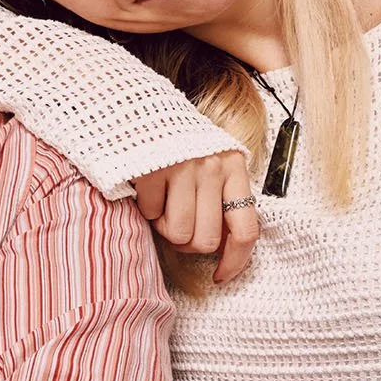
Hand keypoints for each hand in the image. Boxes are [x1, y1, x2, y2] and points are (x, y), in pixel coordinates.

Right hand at [132, 152, 259, 282]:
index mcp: (233, 167)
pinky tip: (146, 188)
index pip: (246, 229)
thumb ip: (220, 195)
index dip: (235, 261)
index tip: (220, 275)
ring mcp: (183, 167)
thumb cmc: (174, 141)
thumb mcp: (209, 161)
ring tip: (160, 205)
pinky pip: (151, 213)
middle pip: (206, 240)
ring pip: (179, 233)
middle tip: (176, 225)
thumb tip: (221, 248)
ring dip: (165, 227)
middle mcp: (213, 167)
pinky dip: (145, 208)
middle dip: (187, 243)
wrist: (133, 105)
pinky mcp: (153, 168)